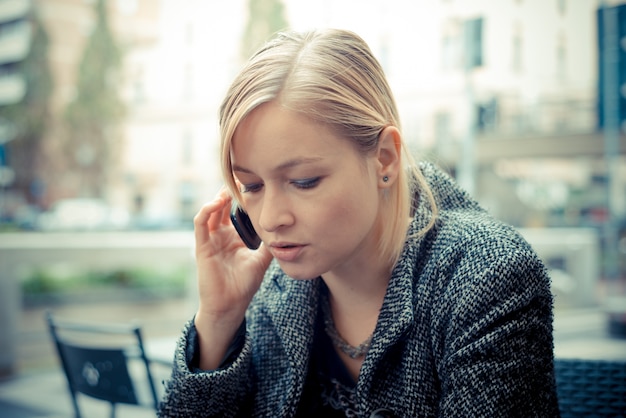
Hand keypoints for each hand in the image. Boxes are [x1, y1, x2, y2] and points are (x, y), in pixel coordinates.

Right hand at [192, 188, 271, 367]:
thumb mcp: (262, 260)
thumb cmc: (244, 285)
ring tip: (229, 188)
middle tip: (239, 178)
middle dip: (230, 192)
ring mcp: (210, 240)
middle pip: (222, 207)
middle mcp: (220, 236)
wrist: (230, 306)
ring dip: (218, 198)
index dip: (242, 198)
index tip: (253, 184)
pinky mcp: (202, 247)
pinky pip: (200, 223)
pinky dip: (206, 210)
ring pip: (210, 211)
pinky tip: (217, 203)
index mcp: (233, 238)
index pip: (235, 212)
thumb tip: (286, 231)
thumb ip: (270, 245)